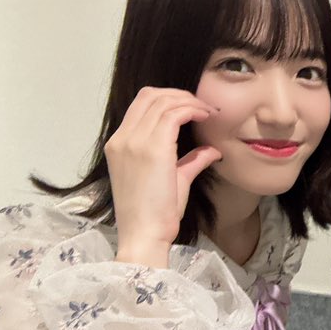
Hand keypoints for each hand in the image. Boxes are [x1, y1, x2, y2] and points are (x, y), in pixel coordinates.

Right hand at [105, 87, 220, 267]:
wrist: (145, 234)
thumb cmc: (156, 214)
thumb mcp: (174, 180)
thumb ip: (190, 161)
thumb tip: (211, 150)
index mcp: (119, 144)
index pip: (141, 104)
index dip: (169, 98)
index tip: (193, 108)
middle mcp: (122, 139)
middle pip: (150, 95)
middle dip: (180, 94)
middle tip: (203, 105)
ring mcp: (134, 142)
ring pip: (162, 101)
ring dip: (189, 101)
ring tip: (208, 111)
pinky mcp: (152, 150)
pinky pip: (173, 114)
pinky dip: (192, 109)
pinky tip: (206, 117)